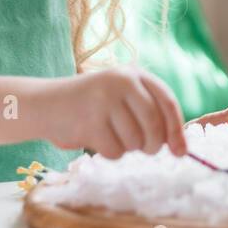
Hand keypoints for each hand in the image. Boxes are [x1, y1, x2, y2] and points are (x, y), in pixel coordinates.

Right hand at [47, 66, 188, 159]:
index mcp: (134, 74)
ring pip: (135, 141)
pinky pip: (115, 151)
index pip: (167, 102)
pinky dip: (109, 153)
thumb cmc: (91, 106)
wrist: (45, 104)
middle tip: (145, 149)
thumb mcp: (122, 97)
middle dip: (153, 145)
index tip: (181, 152)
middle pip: (155, 125)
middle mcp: (121, 82)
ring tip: (111, 135)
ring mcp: (105, 101)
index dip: (176, 130)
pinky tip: (95, 139)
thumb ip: (149, 113)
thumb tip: (181, 147)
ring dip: (127, 148)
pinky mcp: (90, 122)